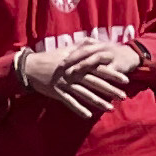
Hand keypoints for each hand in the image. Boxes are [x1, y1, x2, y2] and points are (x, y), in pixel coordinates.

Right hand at [22, 38, 139, 117]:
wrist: (30, 67)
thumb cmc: (50, 57)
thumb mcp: (66, 48)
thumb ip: (82, 45)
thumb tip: (95, 40)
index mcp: (77, 63)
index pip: (99, 69)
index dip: (113, 74)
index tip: (126, 80)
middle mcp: (73, 73)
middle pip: (95, 82)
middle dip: (110, 89)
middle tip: (124, 96)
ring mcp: (65, 83)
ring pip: (85, 94)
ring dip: (98, 102)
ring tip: (110, 108)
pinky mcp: (56, 92)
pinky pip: (69, 102)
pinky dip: (78, 109)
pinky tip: (88, 116)